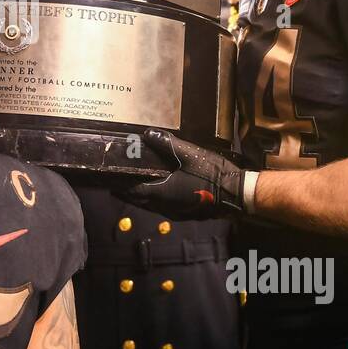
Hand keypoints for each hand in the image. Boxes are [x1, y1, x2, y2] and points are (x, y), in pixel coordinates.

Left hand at [122, 128, 246, 217]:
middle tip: (118, 185)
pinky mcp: (186, 214)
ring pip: (151, 207)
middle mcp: (165, 207)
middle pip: (140, 202)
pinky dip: (155, 201)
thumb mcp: (189, 154)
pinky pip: (164, 209)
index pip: (133, 192)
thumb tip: (148, 134)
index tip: (110, 181)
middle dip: (127, 194)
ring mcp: (176, 213)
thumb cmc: (213, 175)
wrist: (237, 194)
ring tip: (134, 187)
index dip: (120, 186)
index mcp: (162, 193)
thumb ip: (168, 144)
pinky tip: (159, 192)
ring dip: (141, 198)